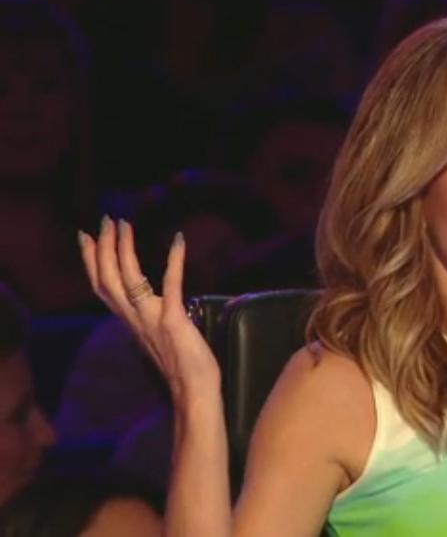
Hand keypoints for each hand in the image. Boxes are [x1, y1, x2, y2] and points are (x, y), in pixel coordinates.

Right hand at [79, 217, 219, 404]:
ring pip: (127, 280)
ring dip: (124, 249)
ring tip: (124, 225)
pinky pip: (170, 285)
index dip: (92, 262)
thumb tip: (154, 300)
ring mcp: (152, 319)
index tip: (88, 237)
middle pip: (107, 279)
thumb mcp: (159, 336)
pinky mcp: (173, 321)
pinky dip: (173, 261)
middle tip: (106, 219)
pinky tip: (178, 240)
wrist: (194, 392)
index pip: (103, 288)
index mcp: (130, 322)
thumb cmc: (183, 366)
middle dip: (104, 247)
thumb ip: (150, 318)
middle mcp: (135, 319)